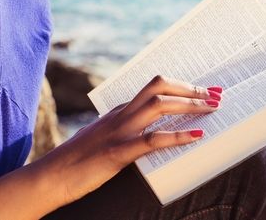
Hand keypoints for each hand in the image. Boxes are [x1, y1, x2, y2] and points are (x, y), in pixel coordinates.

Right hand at [37, 75, 222, 205]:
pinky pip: (151, 140)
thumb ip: (125, 133)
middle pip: (160, 87)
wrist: (49, 178)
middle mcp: (121, 115)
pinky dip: (177, 136)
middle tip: (216, 95)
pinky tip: (196, 136)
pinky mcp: (117, 153)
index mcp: (118, 112)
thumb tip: (151, 135)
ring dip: (190, 105)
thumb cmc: (77, 163)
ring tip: (213, 109)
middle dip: (191, 89)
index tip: (205, 90)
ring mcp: (119, 132)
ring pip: (159, 106)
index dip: (183, 87)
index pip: (154, 88)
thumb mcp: (104, 140)